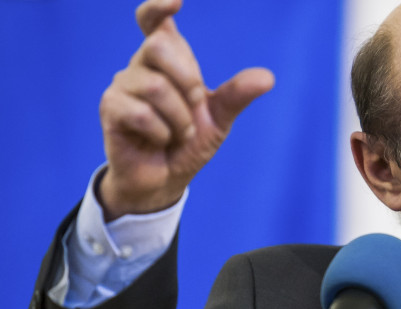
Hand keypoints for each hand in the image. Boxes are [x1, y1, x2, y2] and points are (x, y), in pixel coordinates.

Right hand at [97, 0, 273, 220]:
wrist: (166, 178)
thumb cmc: (188, 142)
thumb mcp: (219, 118)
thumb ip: (237, 95)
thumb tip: (268, 77)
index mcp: (166, 60)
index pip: (153, 22)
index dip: (158, 7)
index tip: (176, 1)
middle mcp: (140, 66)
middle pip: (158, 47)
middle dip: (188, 81)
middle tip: (194, 106)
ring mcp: (122, 86)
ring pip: (155, 87)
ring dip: (179, 118)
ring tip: (178, 133)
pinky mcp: (111, 110)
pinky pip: (141, 114)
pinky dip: (162, 133)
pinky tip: (160, 140)